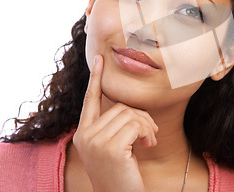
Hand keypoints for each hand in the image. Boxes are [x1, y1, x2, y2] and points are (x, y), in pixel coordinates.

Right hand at [73, 54, 158, 191]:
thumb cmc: (122, 173)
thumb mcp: (114, 147)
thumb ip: (114, 126)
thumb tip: (129, 107)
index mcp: (83, 134)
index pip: (90, 100)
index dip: (96, 78)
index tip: (100, 59)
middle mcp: (84, 136)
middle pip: (120, 106)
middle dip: (141, 117)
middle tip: (151, 134)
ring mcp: (95, 142)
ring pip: (130, 113)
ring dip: (147, 126)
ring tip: (149, 141)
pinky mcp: (110, 148)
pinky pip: (136, 124)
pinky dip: (148, 132)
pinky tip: (148, 145)